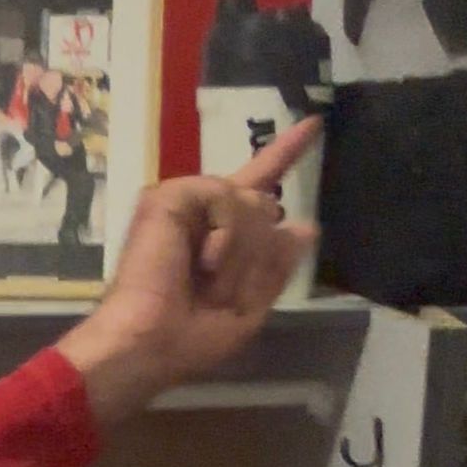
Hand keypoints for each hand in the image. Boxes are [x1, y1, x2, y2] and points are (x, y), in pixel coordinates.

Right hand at [59, 116, 320, 421]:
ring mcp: (185, 203)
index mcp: (222, 235)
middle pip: (264, 206)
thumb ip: (277, 264)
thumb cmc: (195, 338)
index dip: (286, 153)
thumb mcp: (252, 306)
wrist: (152, 343)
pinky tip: (206, 260)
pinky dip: (225, 234)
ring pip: (248, 202)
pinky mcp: (168, 196)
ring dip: (241, 252)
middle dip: (258, 255)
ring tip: (211, 280)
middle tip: (224, 293)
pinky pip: (223, 196)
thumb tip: (306, 226)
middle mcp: (204, 213)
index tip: (314, 123)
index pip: (259, 185)